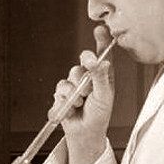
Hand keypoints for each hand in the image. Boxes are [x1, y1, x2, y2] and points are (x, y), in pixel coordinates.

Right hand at [49, 25, 114, 163]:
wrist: (84, 133)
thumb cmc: (99, 115)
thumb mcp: (104, 96)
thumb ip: (101, 77)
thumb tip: (101, 61)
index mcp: (103, 75)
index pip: (102, 54)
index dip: (101, 40)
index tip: (100, 30)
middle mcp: (88, 77)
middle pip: (81, 64)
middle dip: (83, 77)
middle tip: (87, 90)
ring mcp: (74, 85)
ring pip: (69, 79)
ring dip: (74, 94)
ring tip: (80, 104)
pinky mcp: (62, 94)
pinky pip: (59, 91)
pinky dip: (65, 102)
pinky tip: (71, 110)